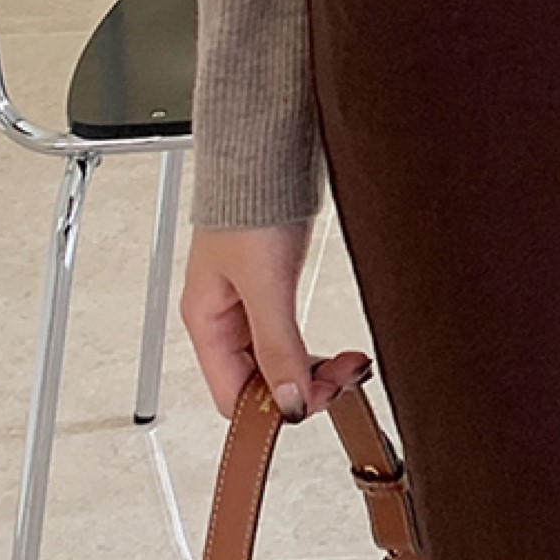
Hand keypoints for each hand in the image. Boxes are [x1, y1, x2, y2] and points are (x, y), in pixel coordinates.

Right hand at [181, 220, 370, 423]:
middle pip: (260, 382)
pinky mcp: (274, 288)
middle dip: (304, 387)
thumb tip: (288, 403)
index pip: (233, 395)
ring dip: (316, 371)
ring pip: (281, 362)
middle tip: (348, 375)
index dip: (274, 408)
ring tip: (352, 363)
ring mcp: (250, 304)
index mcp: (206, 322)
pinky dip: (317, 351)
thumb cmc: (250, 204)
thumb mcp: (265, 283)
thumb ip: (277, 345)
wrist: (267, 151)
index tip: (318, 399)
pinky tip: (338, 351)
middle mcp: (224, 319)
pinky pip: (292, 338)